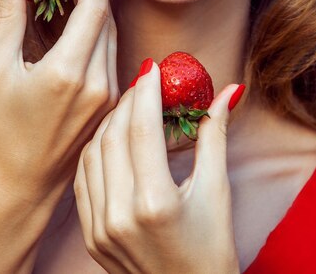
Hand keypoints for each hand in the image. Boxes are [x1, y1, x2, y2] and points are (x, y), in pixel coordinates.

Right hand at [0, 0, 118, 199]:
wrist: (23, 181)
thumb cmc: (1, 127)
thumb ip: (9, 17)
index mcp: (67, 71)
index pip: (95, 7)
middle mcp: (98, 82)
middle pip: (107, 17)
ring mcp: (109, 95)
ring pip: (113, 35)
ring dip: (99, 9)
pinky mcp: (112, 103)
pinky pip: (113, 55)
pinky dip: (101, 33)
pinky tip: (83, 25)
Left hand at [74, 61, 240, 273]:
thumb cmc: (211, 249)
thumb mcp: (217, 190)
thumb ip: (216, 134)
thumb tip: (230, 90)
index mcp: (156, 202)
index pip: (143, 128)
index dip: (147, 90)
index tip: (153, 65)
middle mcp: (121, 214)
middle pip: (115, 135)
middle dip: (129, 100)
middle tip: (145, 81)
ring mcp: (100, 227)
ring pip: (94, 152)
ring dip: (110, 121)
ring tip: (131, 105)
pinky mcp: (90, 235)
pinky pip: (85, 177)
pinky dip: (96, 149)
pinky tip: (113, 135)